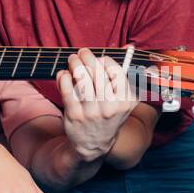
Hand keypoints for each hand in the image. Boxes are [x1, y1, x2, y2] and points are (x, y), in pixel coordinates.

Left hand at [56, 47, 136, 162]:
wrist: (93, 146)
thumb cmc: (107, 117)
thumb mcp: (123, 101)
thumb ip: (124, 76)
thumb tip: (129, 46)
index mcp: (125, 101)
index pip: (116, 72)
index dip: (105, 60)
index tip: (99, 58)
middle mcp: (110, 107)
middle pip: (97, 72)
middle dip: (87, 57)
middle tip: (82, 52)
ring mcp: (91, 112)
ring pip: (81, 78)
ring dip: (75, 63)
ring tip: (73, 59)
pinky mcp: (74, 115)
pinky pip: (67, 89)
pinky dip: (64, 77)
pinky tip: (64, 74)